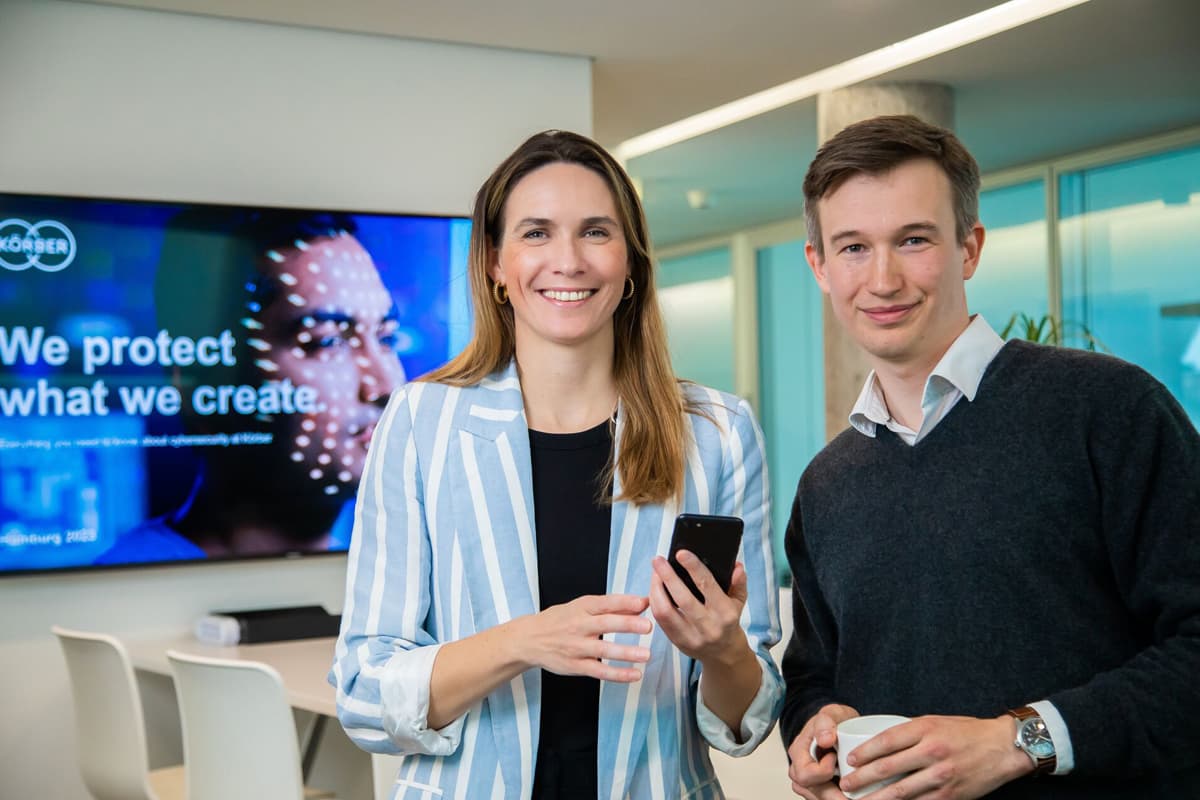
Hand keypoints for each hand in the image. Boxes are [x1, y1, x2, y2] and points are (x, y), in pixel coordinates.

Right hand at [514, 594, 651, 681]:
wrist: (529, 639)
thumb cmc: (560, 620)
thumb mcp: (582, 607)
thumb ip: (613, 607)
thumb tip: (642, 603)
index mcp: (582, 607)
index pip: (605, 603)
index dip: (625, 602)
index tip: (644, 602)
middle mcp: (579, 626)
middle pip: (605, 624)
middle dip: (627, 624)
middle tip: (648, 626)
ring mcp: (576, 647)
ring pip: (603, 650)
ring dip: (626, 653)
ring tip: (646, 655)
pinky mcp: (575, 666)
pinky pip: (599, 671)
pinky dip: (618, 674)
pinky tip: (635, 674)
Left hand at [648, 551, 747, 662]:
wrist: (724, 654)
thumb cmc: (729, 622)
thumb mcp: (739, 602)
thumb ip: (738, 583)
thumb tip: (736, 566)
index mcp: (725, 613)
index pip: (707, 586)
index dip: (692, 568)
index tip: (680, 553)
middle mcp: (708, 626)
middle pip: (682, 598)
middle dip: (667, 576)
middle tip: (658, 560)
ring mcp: (691, 636)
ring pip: (665, 611)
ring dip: (656, 589)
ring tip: (654, 573)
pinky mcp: (677, 642)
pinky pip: (660, 620)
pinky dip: (655, 602)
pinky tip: (654, 589)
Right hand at [787, 703, 858, 797]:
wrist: (840, 728)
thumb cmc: (834, 722)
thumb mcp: (832, 713)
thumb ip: (826, 722)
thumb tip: (825, 739)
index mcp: (798, 751)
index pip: (805, 774)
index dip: (823, 771)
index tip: (835, 758)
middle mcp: (799, 769)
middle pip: (812, 791)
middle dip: (835, 794)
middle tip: (853, 787)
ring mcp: (808, 781)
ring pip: (820, 799)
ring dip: (837, 797)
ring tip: (855, 791)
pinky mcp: (819, 789)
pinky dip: (840, 798)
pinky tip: (853, 794)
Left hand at [837, 715, 1032, 799]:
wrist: (1002, 748)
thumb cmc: (966, 732)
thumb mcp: (935, 722)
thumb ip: (910, 733)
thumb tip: (880, 745)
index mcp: (925, 729)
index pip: (886, 741)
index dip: (864, 753)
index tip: (850, 760)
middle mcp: (931, 752)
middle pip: (888, 768)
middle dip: (863, 779)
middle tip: (846, 784)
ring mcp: (941, 776)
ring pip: (901, 791)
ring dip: (877, 798)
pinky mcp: (950, 795)